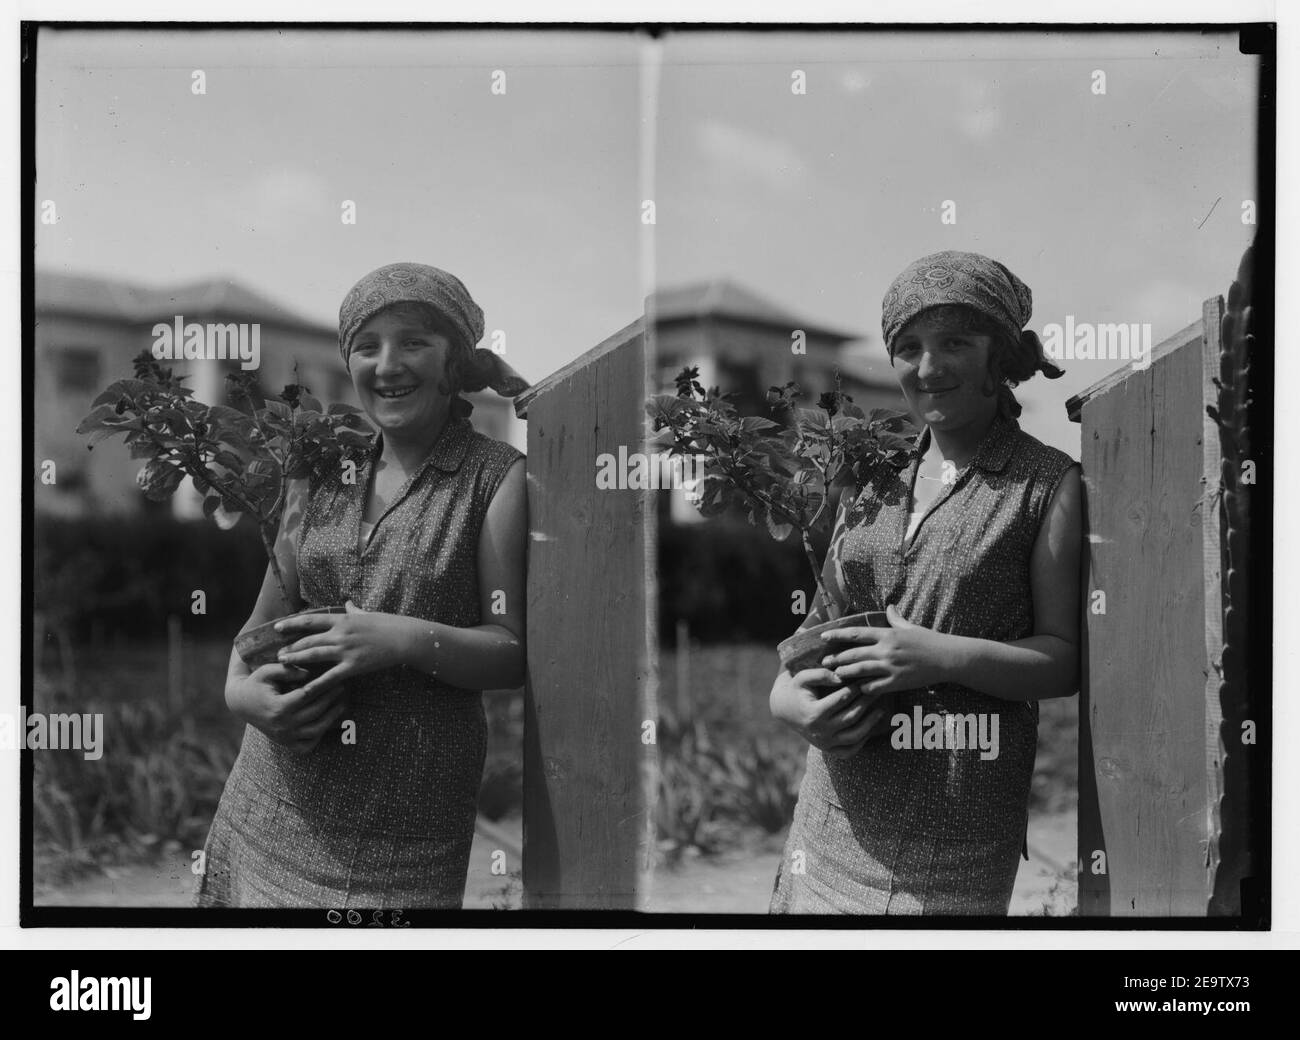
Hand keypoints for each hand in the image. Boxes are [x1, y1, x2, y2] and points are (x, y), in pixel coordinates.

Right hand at [226, 662, 350, 754]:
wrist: (241, 704)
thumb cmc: (257, 683)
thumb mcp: (266, 671)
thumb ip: (286, 669)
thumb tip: (308, 673)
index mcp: (278, 707)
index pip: (308, 696)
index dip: (323, 686)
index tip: (336, 678)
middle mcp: (282, 725)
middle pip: (315, 712)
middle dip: (332, 699)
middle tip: (343, 688)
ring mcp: (285, 737)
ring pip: (316, 730)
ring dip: (332, 718)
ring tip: (342, 705)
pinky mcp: (286, 744)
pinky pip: (308, 745)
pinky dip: (320, 736)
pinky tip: (328, 722)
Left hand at [275, 600, 407, 695]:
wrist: (404, 638)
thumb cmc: (388, 624)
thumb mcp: (368, 613)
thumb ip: (354, 610)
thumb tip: (347, 602)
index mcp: (342, 619)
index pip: (311, 621)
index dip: (292, 624)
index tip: (277, 627)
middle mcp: (340, 634)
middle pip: (309, 640)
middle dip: (291, 647)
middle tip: (277, 654)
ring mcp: (346, 650)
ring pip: (314, 654)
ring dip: (296, 659)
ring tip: (283, 664)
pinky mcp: (353, 666)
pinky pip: (331, 676)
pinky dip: (317, 683)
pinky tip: (305, 689)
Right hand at [769, 666, 889, 759]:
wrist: (783, 708)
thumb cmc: (796, 688)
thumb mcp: (802, 677)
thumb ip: (821, 674)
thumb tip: (841, 677)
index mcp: (814, 713)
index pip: (842, 699)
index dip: (856, 687)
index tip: (865, 677)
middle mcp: (820, 731)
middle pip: (851, 716)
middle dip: (866, 701)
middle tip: (877, 690)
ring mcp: (824, 743)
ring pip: (854, 736)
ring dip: (870, 723)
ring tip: (880, 710)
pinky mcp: (827, 750)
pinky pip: (849, 751)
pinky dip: (862, 742)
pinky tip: (870, 728)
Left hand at [818, 603, 953, 695]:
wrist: (948, 658)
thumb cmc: (930, 641)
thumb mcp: (910, 627)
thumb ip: (896, 619)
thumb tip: (889, 607)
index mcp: (887, 634)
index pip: (856, 634)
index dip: (837, 635)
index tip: (823, 637)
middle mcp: (886, 650)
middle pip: (854, 654)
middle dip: (836, 658)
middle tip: (824, 662)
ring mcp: (891, 667)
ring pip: (860, 670)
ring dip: (846, 673)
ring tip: (835, 675)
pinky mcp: (898, 682)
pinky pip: (875, 686)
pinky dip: (864, 688)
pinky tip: (858, 689)